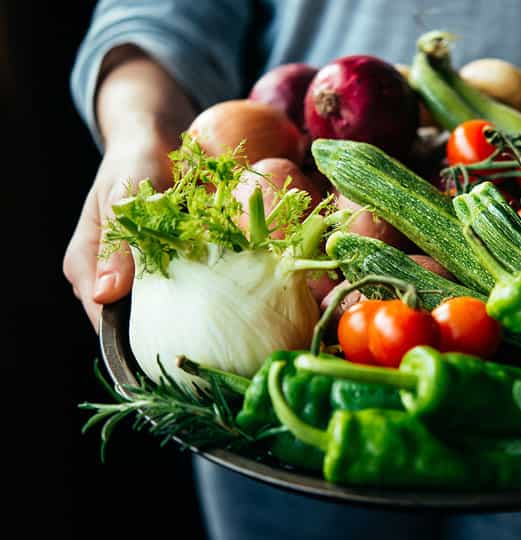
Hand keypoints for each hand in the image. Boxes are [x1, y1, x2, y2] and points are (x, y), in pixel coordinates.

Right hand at [63, 48, 194, 330]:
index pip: (102, 321)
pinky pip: (184, 290)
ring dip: (188, 313)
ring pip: (161, 310)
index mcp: (86, 267)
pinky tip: (227, 296)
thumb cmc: (134, 162)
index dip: (132, 341)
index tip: (172, 350)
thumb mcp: (122, 193)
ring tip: (221, 322)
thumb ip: (117, 242)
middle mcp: (109, 278)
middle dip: (167, 332)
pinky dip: (202, 292)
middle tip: (207, 338)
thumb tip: (105, 295)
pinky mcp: (166, 267)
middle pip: (133, 323)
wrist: (156, 141)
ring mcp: (137, 275)